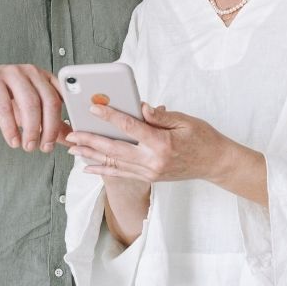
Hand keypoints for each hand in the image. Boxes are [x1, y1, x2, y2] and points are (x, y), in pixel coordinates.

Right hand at [0, 57, 66, 151]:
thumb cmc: (0, 96)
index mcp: (43, 76)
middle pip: (49, 101)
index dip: (65, 119)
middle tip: (44, 148)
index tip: (65, 140)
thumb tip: (68, 140)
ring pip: (29, 104)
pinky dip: (10, 128)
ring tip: (28, 146)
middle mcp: (30, 72)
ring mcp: (11, 73)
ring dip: (31, 130)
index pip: (62, 97)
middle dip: (49, 128)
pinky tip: (13, 140)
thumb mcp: (26, 109)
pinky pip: (5, 107)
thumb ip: (48, 122)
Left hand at [66, 103, 265, 202]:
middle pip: (114, 149)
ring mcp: (149, 172)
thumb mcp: (185, 121)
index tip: (93, 107)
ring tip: (73, 148)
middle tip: (71, 133)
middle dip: (90, 140)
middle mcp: (152, 161)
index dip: (109, 116)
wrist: (215, 163)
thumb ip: (160, 115)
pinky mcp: (148, 178)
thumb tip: (141, 107)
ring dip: (91, 155)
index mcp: (161, 144)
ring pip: (113, 163)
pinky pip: (121, 174)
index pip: (130, 127)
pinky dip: (103, 169)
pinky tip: (88, 166)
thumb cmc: (203, 138)